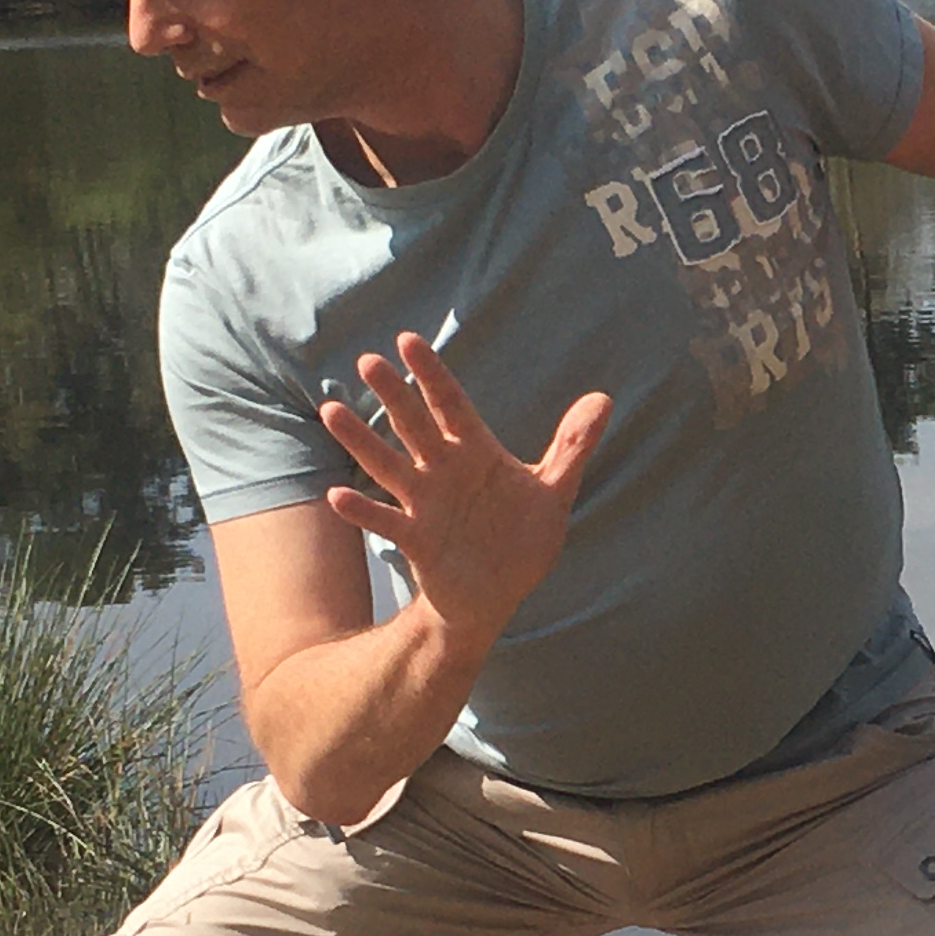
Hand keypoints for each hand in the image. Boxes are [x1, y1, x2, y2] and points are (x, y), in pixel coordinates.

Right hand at [315, 332, 608, 642]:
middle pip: (413, 425)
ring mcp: (424, 504)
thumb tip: (602, 399)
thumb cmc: (521, 539)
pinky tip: (337, 496)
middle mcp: (443, 471)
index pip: (450, 404)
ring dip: (361, 440)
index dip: (431, 374)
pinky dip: (362, 510)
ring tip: (332, 410)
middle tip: (368, 360)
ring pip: (387, 466)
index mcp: (474, 452)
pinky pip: (385, 522)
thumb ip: (573, 446)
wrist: (497, 595)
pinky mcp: (416, 540)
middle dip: (392, 395)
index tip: (408, 340)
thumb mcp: (554, 491)